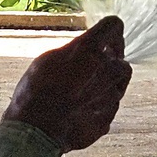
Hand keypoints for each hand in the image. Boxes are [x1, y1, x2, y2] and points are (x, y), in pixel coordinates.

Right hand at [3, 14, 131, 151]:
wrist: (37, 130)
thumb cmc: (36, 91)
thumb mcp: (48, 58)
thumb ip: (74, 51)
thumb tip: (85, 49)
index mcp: (90, 50)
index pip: (114, 26)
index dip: (109, 30)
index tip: (103, 38)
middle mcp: (107, 70)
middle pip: (120, 58)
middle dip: (110, 59)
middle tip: (91, 65)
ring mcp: (111, 96)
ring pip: (119, 83)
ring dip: (107, 82)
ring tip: (84, 88)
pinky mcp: (107, 118)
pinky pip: (110, 106)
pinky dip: (100, 104)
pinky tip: (81, 108)